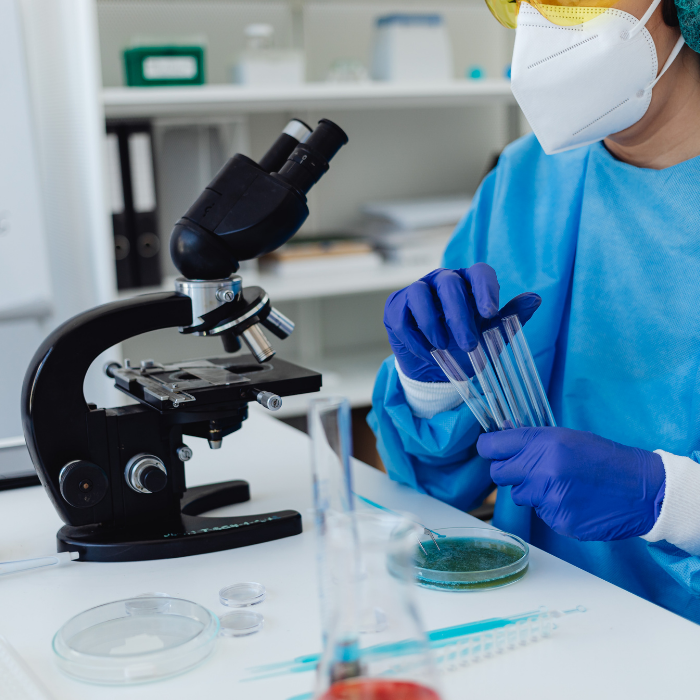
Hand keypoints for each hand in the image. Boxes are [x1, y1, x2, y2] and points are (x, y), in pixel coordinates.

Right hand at [384, 264, 540, 381]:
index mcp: (468, 282)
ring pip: (420, 293)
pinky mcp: (396, 309)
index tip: (490, 312)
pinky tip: (426, 352)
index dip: (486, 289)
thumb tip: (535, 298)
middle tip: (468, 344)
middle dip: (459, 316)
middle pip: (449, 283)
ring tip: (443, 346)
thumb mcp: (491, 335)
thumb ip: (510, 317)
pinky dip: (415, 337)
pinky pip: (402, 317)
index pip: (479, 272)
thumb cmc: (465, 347)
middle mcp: (442, 280)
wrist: (435, 369)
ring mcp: (416, 291)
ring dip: (433, 323)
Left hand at [478, 427, 665, 540]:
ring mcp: (548, 497)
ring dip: (532, 491)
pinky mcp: (557, 520)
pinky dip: (551, 508)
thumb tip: (502, 434)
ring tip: (561, 485)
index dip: (489, 448)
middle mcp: (541, 469)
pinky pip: (540, 513)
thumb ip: (532, 439)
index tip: (491, 450)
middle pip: (498, 473)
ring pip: (519, 495)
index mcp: (542, 443)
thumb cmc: (604, 458)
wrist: (641, 489)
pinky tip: (572, 500)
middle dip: (509, 472)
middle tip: (530, 470)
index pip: (491, 446)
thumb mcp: (567, 437)